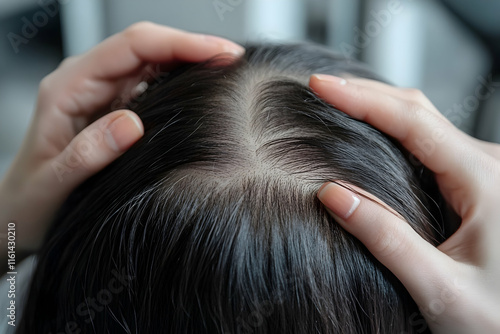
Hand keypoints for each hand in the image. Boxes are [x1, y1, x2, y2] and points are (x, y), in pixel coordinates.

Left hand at [0, 22, 243, 252]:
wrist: (19, 212)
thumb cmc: (30, 199)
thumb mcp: (52, 183)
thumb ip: (87, 153)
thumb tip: (131, 125)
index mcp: (68, 87)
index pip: (131, 47)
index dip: (179, 44)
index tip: (218, 52)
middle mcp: (87, 81)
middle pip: (147, 46)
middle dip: (193, 47)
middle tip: (234, 60)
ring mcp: (103, 93)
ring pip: (152, 61)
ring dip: (190, 61)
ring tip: (226, 71)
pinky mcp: (115, 107)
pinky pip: (151, 84)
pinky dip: (180, 81)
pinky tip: (201, 89)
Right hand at [310, 74, 499, 333]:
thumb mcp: (440, 289)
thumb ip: (385, 240)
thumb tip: (333, 195)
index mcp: (484, 180)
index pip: (411, 121)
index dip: (361, 98)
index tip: (322, 87)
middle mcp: (487, 165)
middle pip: (417, 111)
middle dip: (365, 93)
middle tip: (321, 88)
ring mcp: (482, 171)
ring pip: (423, 124)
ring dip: (379, 108)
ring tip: (338, 102)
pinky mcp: (474, 182)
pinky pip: (429, 143)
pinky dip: (393, 129)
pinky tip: (370, 133)